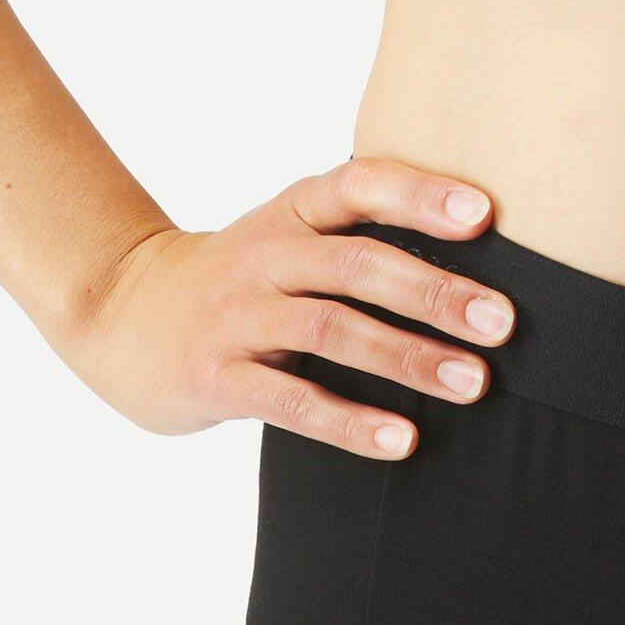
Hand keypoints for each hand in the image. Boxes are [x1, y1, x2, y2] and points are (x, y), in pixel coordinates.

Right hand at [52, 156, 517, 458]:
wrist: (121, 311)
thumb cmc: (242, 276)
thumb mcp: (289, 237)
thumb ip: (359, 241)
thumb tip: (476, 271)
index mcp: (292, 210)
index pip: (360, 185)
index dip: (420, 195)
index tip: (485, 215)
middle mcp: (265, 253)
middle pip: (357, 264)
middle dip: (435, 292)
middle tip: (503, 322)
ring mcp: (236, 314)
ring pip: (330, 329)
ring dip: (406, 357)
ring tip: (472, 383)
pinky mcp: (216, 376)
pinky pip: (290, 399)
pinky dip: (350, 421)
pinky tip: (401, 439)